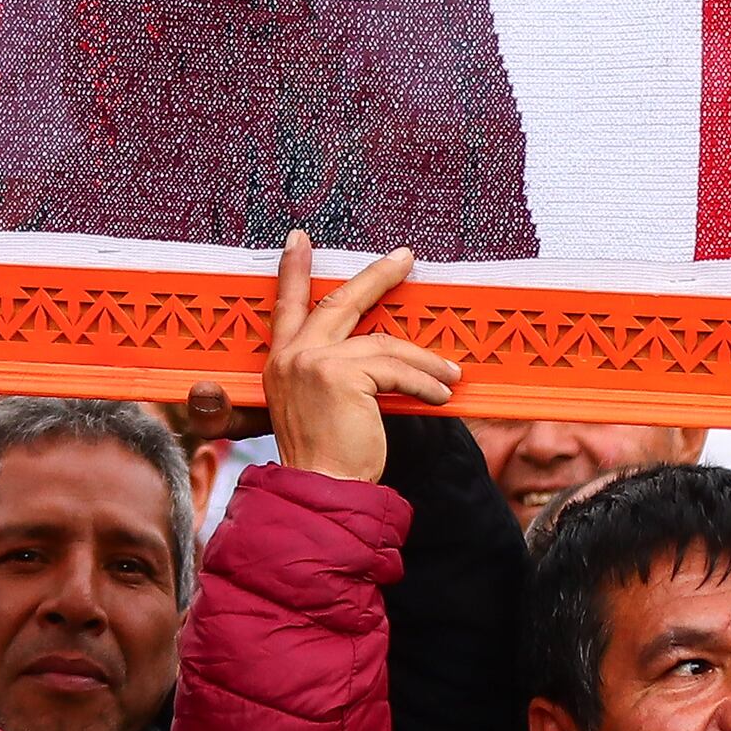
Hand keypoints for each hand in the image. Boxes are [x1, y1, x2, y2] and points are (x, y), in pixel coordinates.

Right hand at [262, 233, 459, 485]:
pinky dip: (425, 382)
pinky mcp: (342, 376)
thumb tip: (379, 353)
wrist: (319, 490)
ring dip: (424, 359)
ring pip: (383, 343)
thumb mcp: (315, 407)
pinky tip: (441, 394)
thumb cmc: (325, 458)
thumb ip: (333, 374)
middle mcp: (292, 356)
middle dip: (377, 277)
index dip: (294, 271)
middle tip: (404, 258)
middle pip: (341, 302)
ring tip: (449, 372)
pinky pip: (397, 370)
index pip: (287, 306)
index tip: (299, 240)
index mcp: (281, 361)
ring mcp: (315, 362)